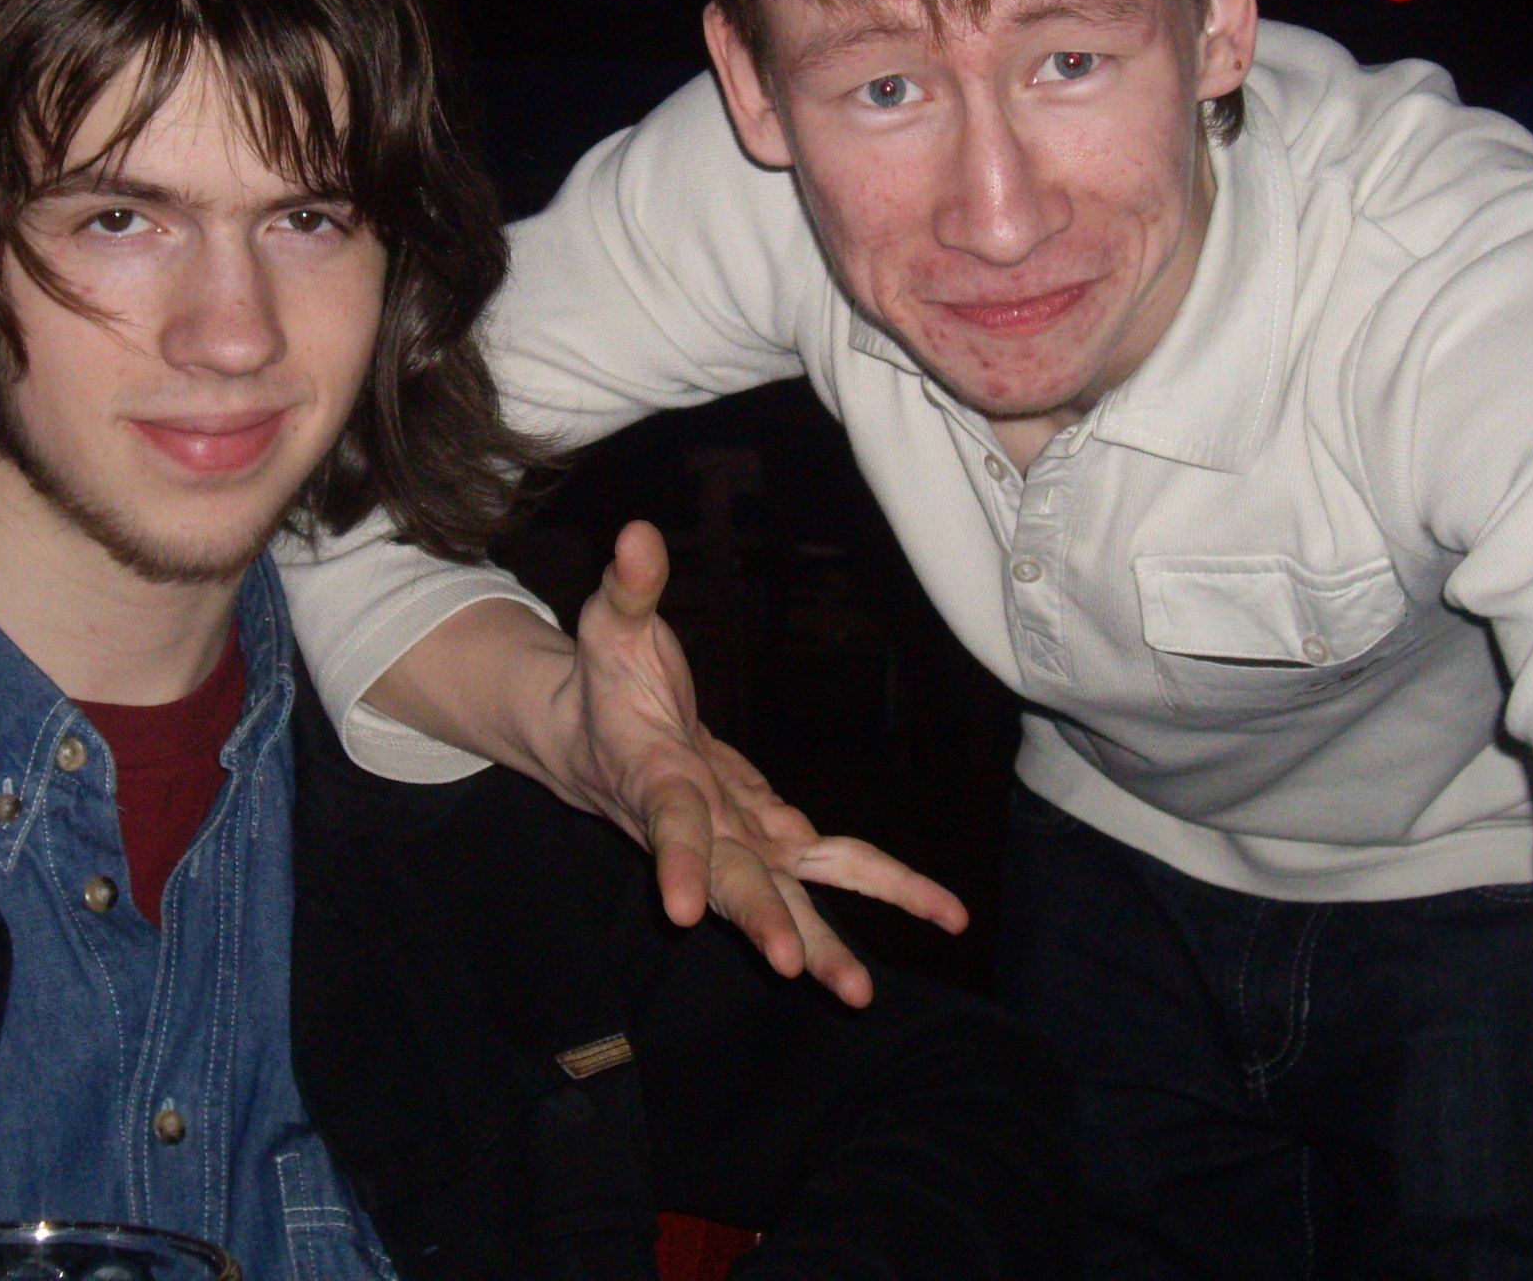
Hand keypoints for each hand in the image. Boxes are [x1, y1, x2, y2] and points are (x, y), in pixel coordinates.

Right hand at [552, 520, 968, 1007]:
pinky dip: (882, 884)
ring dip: (820, 945)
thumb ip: (629, 588)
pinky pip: (832, 866)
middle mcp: (696, 824)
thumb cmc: (605, 679)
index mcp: (652, 776)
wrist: (591, 739)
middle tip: (792, 967)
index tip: (681, 909)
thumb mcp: (608, 625)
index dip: (675, 860)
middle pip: (730, 877)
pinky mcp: (765, 835)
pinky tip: (941, 911)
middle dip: (760, 921)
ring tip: (860, 998)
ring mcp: (733, 838)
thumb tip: (636, 534)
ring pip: (783, 896)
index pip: (665, 821)